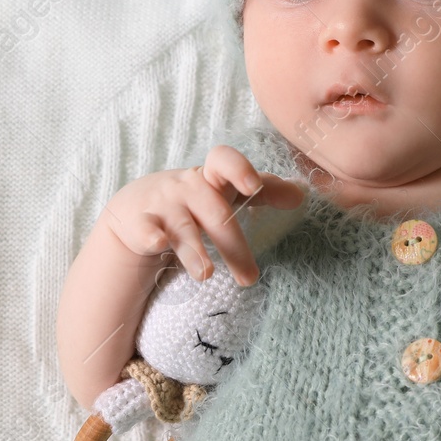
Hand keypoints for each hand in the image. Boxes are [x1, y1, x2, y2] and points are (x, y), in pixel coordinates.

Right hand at [104, 145, 306, 286]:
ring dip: (195, 251)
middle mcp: (187, 187)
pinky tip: (156, 245)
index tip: (253, 186)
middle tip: (250, 279)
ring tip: (207, 275)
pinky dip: (150, 237)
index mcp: (212, 177)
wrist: (138, 209)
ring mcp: (162, 206)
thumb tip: (303, 194)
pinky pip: (144, 231)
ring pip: (181, 229)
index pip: (224, 161)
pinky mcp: (139, 226)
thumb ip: (264, 191)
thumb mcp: (226, 192)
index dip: (239, 169)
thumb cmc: (194, 200)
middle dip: (232, 244)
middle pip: (213, 212)